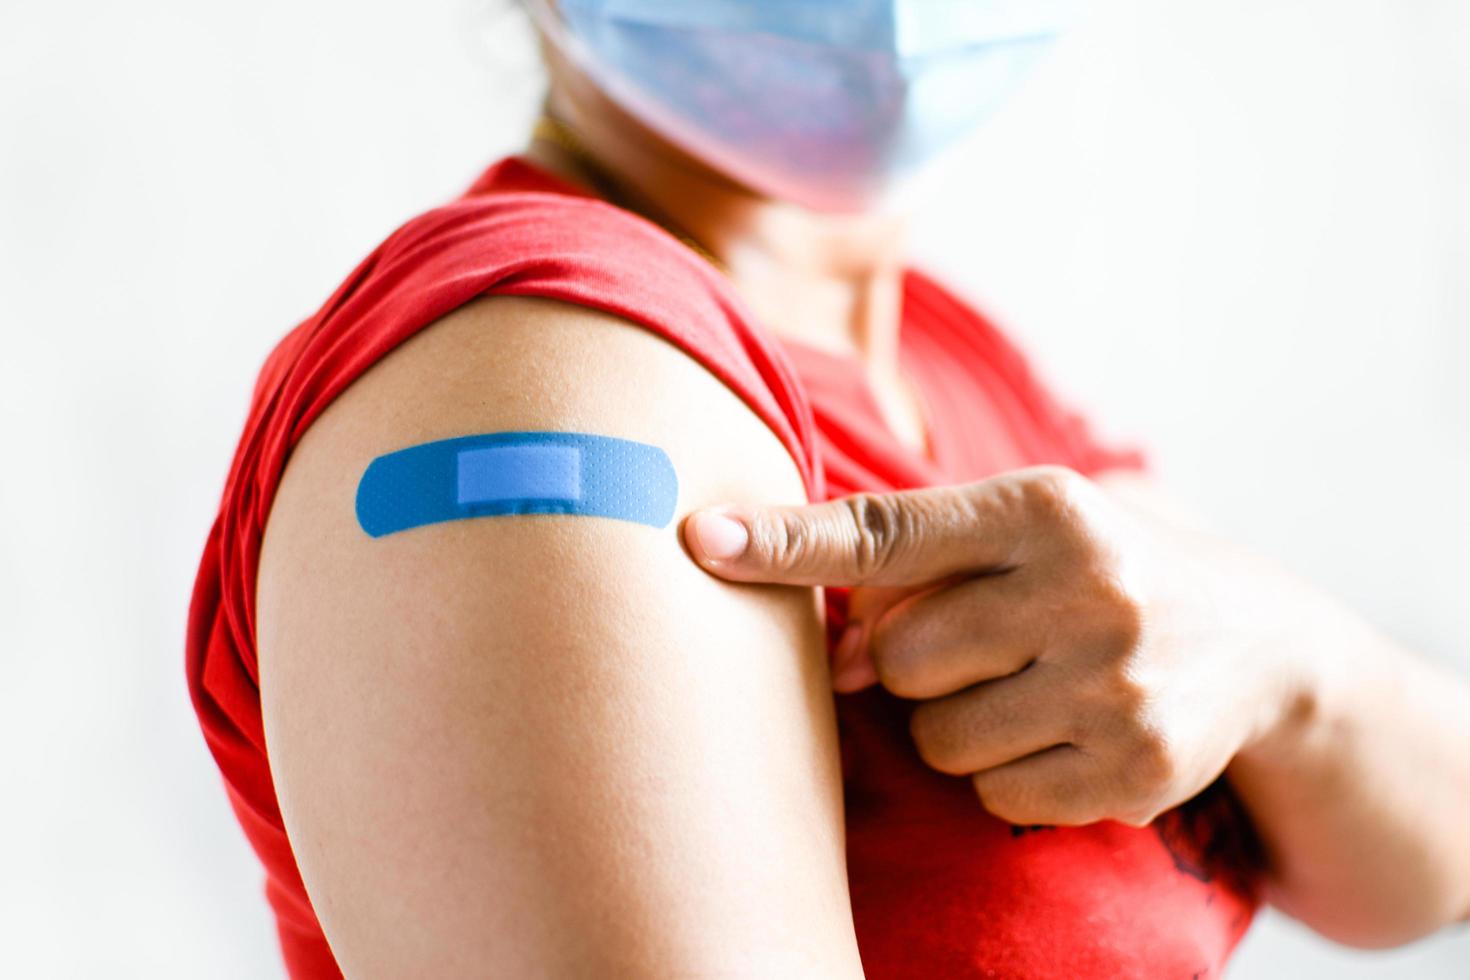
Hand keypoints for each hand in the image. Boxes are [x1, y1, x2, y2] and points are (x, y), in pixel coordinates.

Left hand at [682, 466, 1305, 826]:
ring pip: (938, 736)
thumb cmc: (1099, 572)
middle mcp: (1086, 588)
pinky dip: (1009, 769)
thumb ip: (917, 570)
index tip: (699, 538)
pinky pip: (994, 793)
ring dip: (958, 720)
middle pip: (897, 658)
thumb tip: (828, 658)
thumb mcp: (1023, 533)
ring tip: (1029, 682)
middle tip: (982, 641)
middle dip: (915, 661)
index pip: (886, 529)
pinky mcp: (1135, 768)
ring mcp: (1116, 684)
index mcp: (1044, 507)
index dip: (786, 539)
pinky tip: (1065, 728)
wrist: (1259, 643)